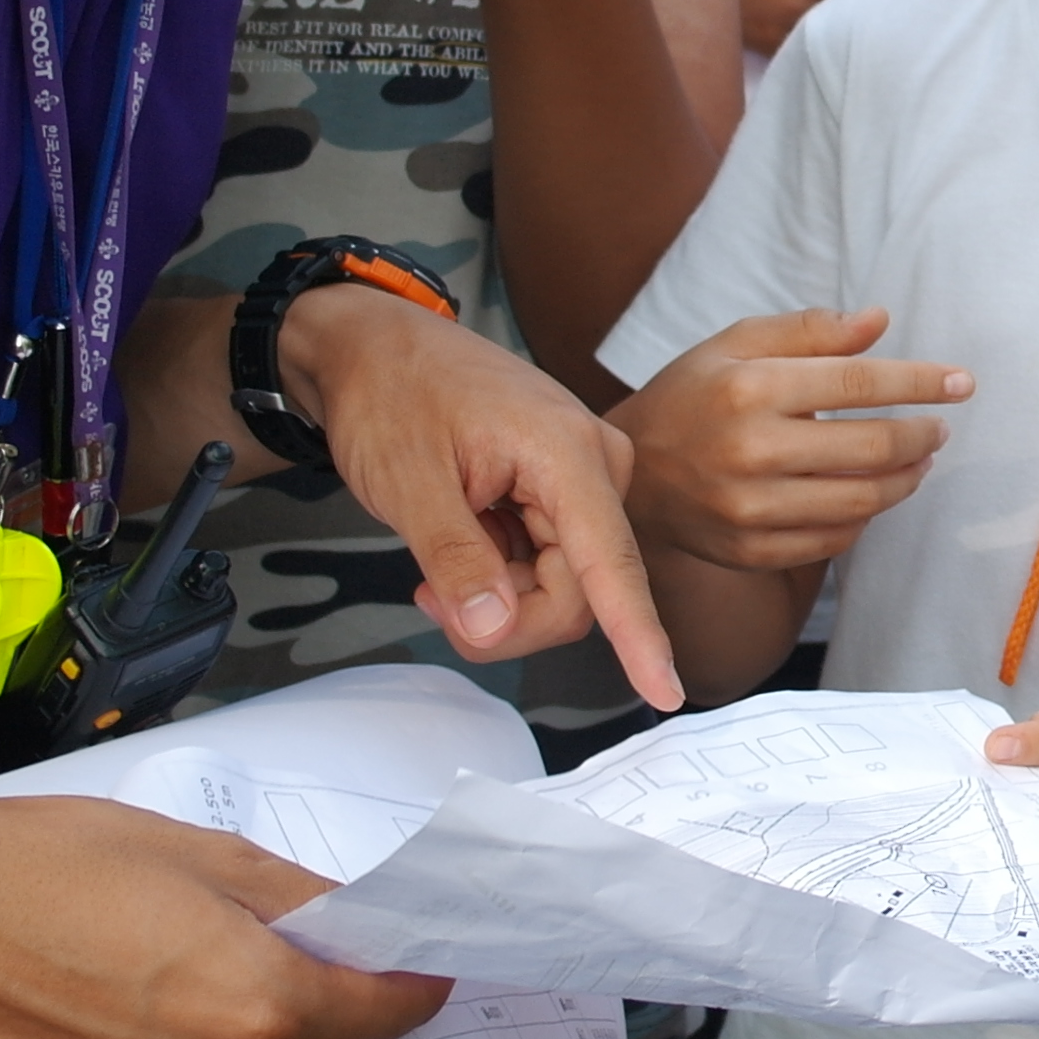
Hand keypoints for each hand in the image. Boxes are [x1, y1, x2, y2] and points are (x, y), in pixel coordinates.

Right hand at [0, 786, 448, 1038]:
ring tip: (211, 1004)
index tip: (425, 977)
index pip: (386, 1020)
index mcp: (254, 1004)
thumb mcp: (196, 852)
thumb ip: (297, 899)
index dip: (417, 993)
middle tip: (367, 1022)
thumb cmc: (47, 864)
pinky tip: (127, 1031)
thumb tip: (365, 923)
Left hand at [278, 283, 681, 704]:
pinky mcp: (565, 491)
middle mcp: (594, 464)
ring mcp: (583, 478)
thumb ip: (454, 559)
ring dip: (501, 599)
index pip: (612, 563)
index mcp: (566, 452)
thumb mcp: (406, 482)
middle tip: (429, 599)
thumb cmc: (389, 394)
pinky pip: (552, 564)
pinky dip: (502, 578)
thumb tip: (492, 630)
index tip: (665, 692)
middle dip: (510, 617)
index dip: (638, 635)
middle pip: (582, 591)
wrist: (373, 346)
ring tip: (435, 567)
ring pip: (566, 586)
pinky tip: (461, 546)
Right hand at [614, 306, 967, 571]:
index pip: (859, 382)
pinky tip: (872, 494)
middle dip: (922, 435)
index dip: (921, 382)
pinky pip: (835, 540)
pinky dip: (865, 517)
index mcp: (749, 388)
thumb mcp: (736, 343)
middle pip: (872, 448)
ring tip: (920, 460)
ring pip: (862, 501)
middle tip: (939, 427)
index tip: (961, 382)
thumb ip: (810, 330)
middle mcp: (750, 451)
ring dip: (907, 479)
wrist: (629, 479)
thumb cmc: (692, 396)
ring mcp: (750, 509)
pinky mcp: (752, 550)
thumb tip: (879, 321)